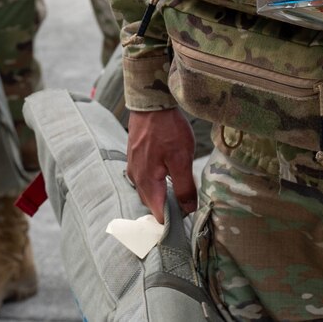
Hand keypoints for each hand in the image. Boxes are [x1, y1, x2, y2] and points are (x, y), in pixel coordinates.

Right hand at [126, 108, 198, 222]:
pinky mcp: (135, 157)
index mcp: (147, 182)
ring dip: (163, 193)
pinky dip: (157, 181)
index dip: (173, 220)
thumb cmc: (167, 129)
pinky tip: (168, 171)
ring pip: (149, 191)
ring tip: (179, 186)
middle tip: (187, 199)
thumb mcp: (181, 159)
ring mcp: (133, 166)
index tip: (188, 214)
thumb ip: (184, 187)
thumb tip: (188, 210)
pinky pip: (146, 177)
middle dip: (169, 207)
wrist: (151, 103)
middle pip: (153, 204)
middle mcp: (136, 178)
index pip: (158, 215)